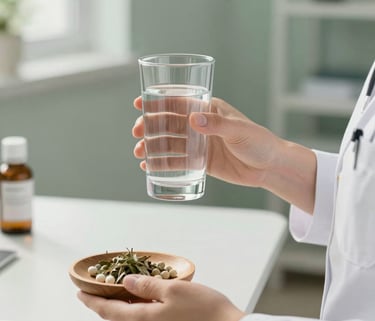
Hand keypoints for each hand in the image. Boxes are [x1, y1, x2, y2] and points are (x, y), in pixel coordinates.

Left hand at [78, 275, 245, 320]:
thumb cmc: (205, 311)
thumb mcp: (174, 290)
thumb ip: (148, 286)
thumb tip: (127, 282)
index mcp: (144, 319)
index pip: (109, 311)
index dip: (92, 301)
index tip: (80, 292)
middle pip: (115, 317)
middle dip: (102, 304)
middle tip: (92, 291)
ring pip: (128, 318)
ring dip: (117, 306)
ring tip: (111, 292)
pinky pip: (141, 318)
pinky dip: (133, 307)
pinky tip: (137, 298)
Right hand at [132, 96, 280, 187]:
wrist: (268, 167)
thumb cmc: (258, 141)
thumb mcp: (239, 130)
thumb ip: (217, 125)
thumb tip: (193, 119)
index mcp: (208, 110)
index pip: (179, 102)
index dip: (158, 102)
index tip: (139, 103)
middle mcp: (200, 125)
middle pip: (168, 123)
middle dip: (150, 126)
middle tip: (136, 133)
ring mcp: (198, 144)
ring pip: (169, 143)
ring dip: (152, 146)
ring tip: (139, 153)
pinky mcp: (200, 162)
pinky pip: (177, 161)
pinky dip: (163, 163)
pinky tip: (150, 166)